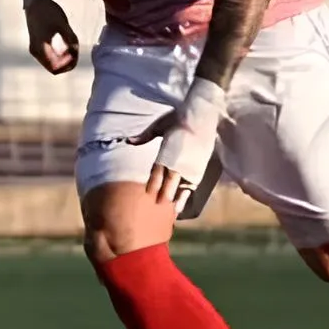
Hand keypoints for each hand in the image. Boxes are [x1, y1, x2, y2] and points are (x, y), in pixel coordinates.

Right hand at [24, 0, 78, 75]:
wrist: (35, 3)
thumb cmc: (48, 12)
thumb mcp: (62, 25)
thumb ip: (71, 40)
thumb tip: (75, 52)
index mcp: (40, 48)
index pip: (56, 67)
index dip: (68, 64)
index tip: (75, 52)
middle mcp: (36, 52)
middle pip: (54, 69)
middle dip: (67, 64)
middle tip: (75, 51)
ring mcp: (36, 49)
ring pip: (52, 65)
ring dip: (64, 60)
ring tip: (72, 48)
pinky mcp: (38, 46)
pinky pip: (50, 59)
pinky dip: (59, 56)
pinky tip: (66, 47)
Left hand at [138, 79, 226, 208]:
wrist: (200, 116)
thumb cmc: (177, 120)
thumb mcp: (159, 127)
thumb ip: (144, 136)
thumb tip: (128, 141)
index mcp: (167, 153)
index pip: (158, 172)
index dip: (153, 184)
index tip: (147, 194)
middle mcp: (179, 162)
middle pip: (169, 183)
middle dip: (163, 195)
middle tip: (158, 208)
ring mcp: (190, 166)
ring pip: (181, 186)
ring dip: (176, 198)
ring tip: (171, 211)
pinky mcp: (199, 167)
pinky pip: (192, 184)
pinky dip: (187, 194)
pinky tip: (183, 203)